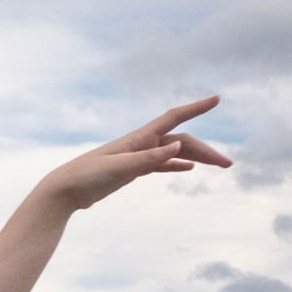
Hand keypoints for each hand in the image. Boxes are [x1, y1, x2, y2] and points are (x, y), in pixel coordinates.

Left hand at [40, 96, 230, 211]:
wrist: (63, 191)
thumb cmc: (87, 177)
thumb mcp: (119, 168)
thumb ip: (149, 158)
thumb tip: (178, 147)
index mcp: (139, 139)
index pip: (173, 118)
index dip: (195, 108)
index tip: (216, 99)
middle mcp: (141, 143)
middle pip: (181, 141)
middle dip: (206, 149)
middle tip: (228, 163)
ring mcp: (137, 156)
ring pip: (174, 153)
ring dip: (197, 157)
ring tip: (219, 165)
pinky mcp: (131, 170)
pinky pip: (160, 164)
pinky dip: (176, 164)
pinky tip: (189, 169)